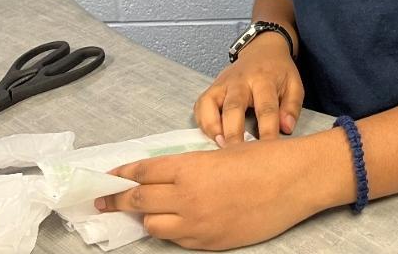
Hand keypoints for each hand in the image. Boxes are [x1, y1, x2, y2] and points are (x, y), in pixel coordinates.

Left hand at [94, 137, 328, 249]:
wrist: (295, 181)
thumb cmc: (264, 158)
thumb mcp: (222, 154)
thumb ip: (190, 168)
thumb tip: (167, 177)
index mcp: (189, 168)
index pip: (142, 173)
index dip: (121, 176)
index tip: (107, 179)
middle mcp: (187, 198)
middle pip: (139, 201)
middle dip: (116, 201)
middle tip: (102, 201)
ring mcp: (198, 224)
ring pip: (154, 225)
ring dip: (148, 216)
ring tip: (148, 211)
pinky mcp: (211, 242)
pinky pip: (179, 240)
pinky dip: (173, 230)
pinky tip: (178, 222)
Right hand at [195, 33, 303, 143]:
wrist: (263, 49)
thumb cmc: (279, 72)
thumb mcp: (294, 84)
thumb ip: (292, 107)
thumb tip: (286, 128)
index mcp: (264, 79)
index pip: (265, 107)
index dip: (267, 130)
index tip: (269, 149)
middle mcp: (240, 81)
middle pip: (234, 107)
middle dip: (234, 132)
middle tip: (237, 153)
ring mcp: (223, 83)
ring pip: (210, 104)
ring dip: (213, 127)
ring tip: (220, 146)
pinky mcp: (212, 87)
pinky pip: (200, 105)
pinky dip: (202, 122)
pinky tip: (211, 136)